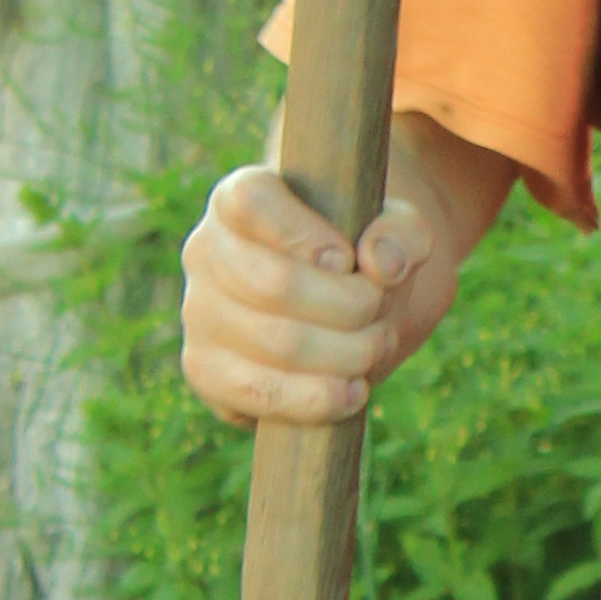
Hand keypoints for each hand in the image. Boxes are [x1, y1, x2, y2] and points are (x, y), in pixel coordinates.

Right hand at [178, 153, 464, 429]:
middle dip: (348, 305)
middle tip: (378, 311)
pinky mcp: (205, 370)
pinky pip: (258, 394)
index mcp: (238, 199)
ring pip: (276, 342)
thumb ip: (402, 234)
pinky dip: (317, 399)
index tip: (347, 259)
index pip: (251, 204)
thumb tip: (380, 264)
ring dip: (346, 354)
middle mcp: (205, 251)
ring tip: (374, 348)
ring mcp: (198, 313)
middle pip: (274, 283)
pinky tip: (352, 391)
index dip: (306, 235)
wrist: (334, 309)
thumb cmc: (359, 256)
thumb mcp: (395, 229)